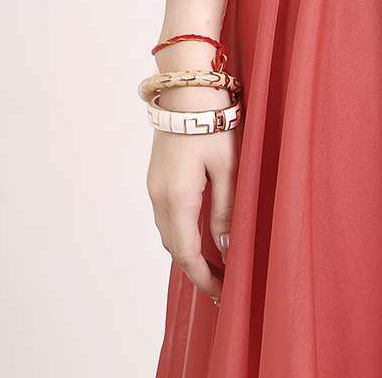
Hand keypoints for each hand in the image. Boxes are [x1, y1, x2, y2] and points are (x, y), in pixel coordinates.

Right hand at [145, 84, 238, 302]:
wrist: (185, 89)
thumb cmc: (212, 122)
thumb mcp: (228, 167)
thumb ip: (225, 209)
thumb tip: (225, 246)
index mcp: (177, 198)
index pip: (187, 254)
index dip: (204, 277)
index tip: (222, 292)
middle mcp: (159, 197)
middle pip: (174, 248)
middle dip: (196, 270)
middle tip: (222, 283)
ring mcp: (153, 187)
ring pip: (168, 233)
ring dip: (187, 252)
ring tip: (214, 264)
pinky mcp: (156, 178)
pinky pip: (166, 217)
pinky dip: (180, 233)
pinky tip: (199, 234)